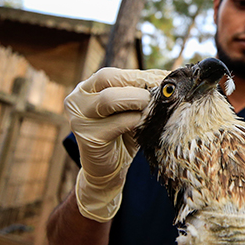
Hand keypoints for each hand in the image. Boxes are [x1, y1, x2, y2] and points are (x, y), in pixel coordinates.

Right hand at [65, 67, 167, 220]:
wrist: (109, 170)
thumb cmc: (123, 135)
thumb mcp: (131, 108)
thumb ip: (142, 91)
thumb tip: (168, 76)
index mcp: (86, 88)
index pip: (111, 73)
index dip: (139, 75)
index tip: (163, 80)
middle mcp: (76, 100)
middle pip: (107, 79)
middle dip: (137, 85)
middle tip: (159, 95)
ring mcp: (79, 119)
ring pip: (109, 99)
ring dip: (137, 100)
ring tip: (151, 109)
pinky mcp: (88, 138)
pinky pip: (118, 123)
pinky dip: (135, 121)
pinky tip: (144, 126)